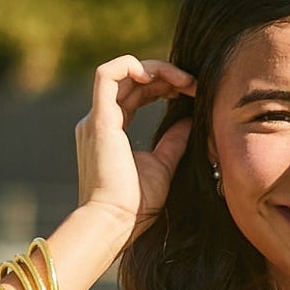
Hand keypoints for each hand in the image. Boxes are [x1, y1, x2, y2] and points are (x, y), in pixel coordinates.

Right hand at [75, 56, 195, 243]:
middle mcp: (99, 121)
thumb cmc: (136, 205)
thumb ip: (173, 141)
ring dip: (155, 70)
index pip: (135, 95)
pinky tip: (156, 75)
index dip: (162, 87)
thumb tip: (190, 121)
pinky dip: (131, 66)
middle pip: (131, 81)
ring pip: (122, 73)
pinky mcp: (99, 121)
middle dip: (164, 76)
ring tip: (184, 80)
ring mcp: (96, 119)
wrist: (113, 223)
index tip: (189, 93)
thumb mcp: (163, 166)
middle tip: (193, 85)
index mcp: (110, 131)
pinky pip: (107, 75)